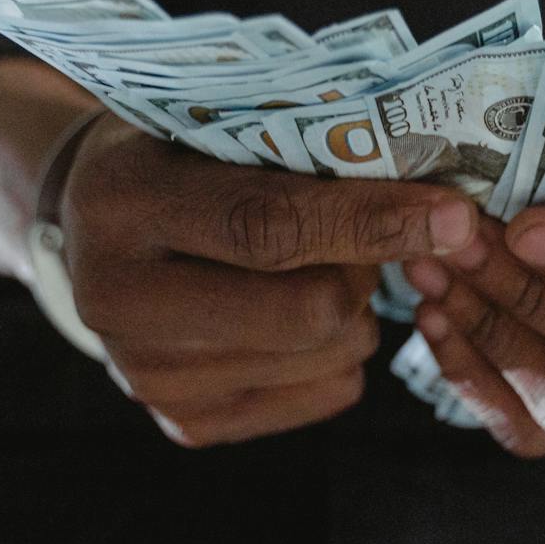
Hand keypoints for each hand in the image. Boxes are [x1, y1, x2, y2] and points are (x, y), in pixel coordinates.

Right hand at [58, 115, 476, 446]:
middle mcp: (118, 302)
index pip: (267, 226)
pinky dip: (341, 350)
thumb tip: (434, 198)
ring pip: (329, 355)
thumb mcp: (213, 120)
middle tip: (370, 234)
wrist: (92, 221)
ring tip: (320, 265)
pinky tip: (303, 311)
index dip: (371, 221)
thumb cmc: (177, 150)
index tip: (453, 214)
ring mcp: (147, 376)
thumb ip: (299, 145)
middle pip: (306, 310)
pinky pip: (326, 393)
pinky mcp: (184, 423)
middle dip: (367, 269)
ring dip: (357, 307)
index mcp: (123, 205)